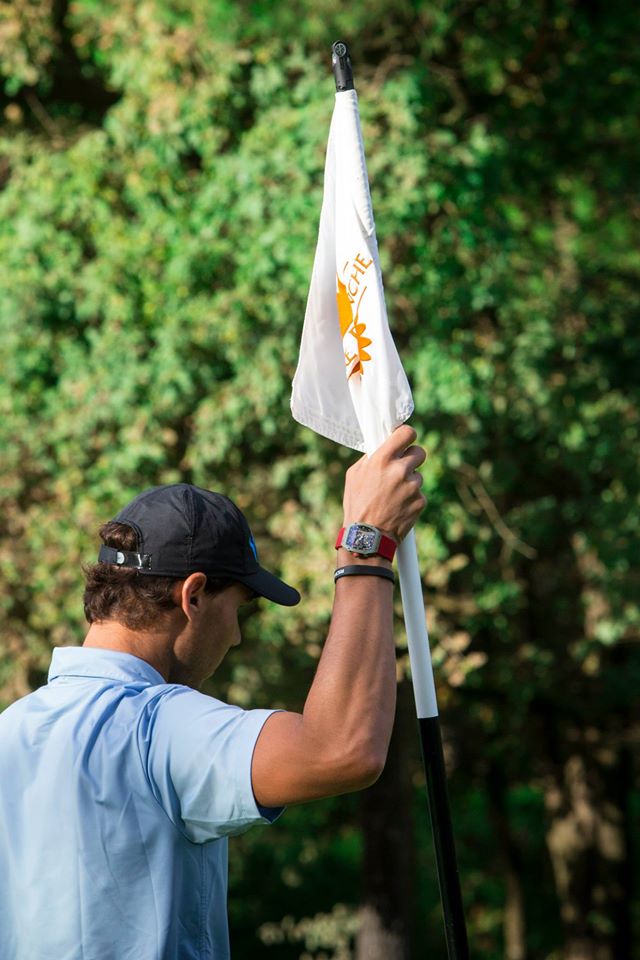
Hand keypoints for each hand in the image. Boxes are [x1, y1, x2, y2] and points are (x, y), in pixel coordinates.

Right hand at [342, 425, 426, 542]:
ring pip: (418, 475)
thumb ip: (371, 457)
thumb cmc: (357, 504)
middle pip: (420, 452)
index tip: (406, 438)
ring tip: (393, 495)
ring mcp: (412, 486)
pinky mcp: (420, 501)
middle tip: (402, 467)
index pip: (407, 433)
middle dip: (412, 458)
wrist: (368, 536)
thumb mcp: (354, 475)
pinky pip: (419, 493)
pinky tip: (398, 507)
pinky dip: (411, 499)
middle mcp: (400, 470)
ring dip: (409, 482)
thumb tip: (382, 446)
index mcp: (382, 459)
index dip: (408, 434)